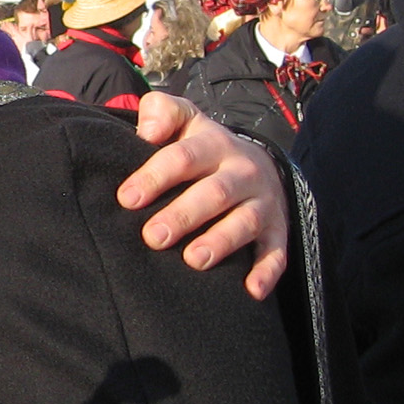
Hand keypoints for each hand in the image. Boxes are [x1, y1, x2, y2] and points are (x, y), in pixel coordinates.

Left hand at [120, 93, 289, 299]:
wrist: (256, 164)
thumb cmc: (201, 148)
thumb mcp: (185, 120)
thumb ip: (162, 112)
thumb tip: (149, 130)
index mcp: (214, 144)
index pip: (183, 156)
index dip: (155, 176)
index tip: (126, 199)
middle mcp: (242, 172)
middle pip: (214, 193)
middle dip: (183, 215)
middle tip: (152, 237)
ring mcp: (262, 203)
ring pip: (245, 223)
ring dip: (221, 242)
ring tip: (194, 260)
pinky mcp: (277, 230)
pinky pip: (276, 252)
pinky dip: (266, 272)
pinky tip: (251, 291)